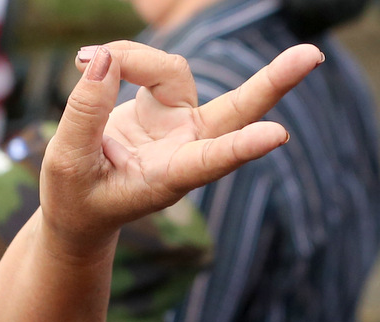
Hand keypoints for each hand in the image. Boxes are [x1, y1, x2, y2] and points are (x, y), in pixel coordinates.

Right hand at [40, 40, 323, 254]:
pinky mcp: (168, 104)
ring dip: (130, 58)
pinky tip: (86, 64)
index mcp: (168, 179)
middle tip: (313, 56)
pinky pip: (150, 62)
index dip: (243, 147)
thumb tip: (105, 58)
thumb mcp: (66, 162)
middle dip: (273, 81)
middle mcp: (186, 150)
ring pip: (171, 68)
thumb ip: (85, 112)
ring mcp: (182, 125)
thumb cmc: (77, 199)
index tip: (279, 136)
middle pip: (238, 110)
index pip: (210, 161)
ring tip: (81, 62)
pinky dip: (120, 56)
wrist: (82, 208)